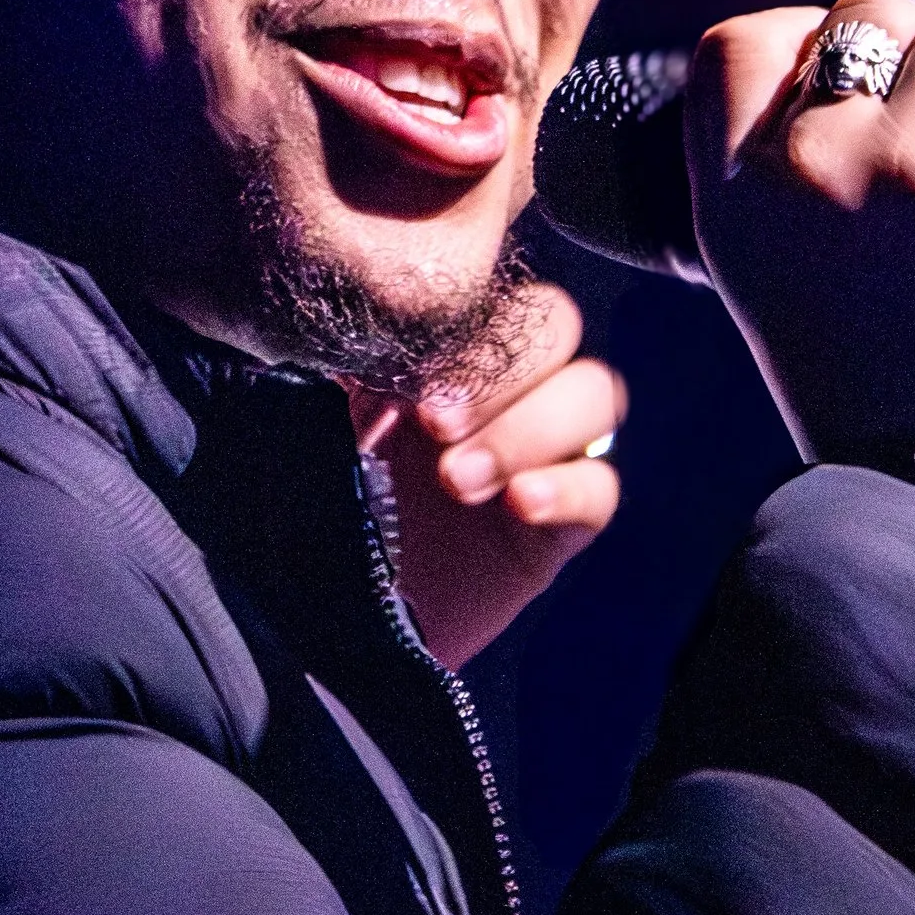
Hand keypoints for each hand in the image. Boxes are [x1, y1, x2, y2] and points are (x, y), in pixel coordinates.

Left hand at [350, 281, 626, 669]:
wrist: (320, 618)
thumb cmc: (312, 507)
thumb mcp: (316, 423)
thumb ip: (347, 362)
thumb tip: (352, 319)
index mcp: (444, 352)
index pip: (495, 295)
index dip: (469, 326)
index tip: (410, 381)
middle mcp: (501, 391)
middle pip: (558, 328)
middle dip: (505, 370)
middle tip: (437, 425)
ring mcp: (537, 455)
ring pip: (595, 394)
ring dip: (530, 428)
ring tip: (459, 480)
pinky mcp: (557, 527)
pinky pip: (602, 487)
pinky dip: (569, 486)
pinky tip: (520, 503)